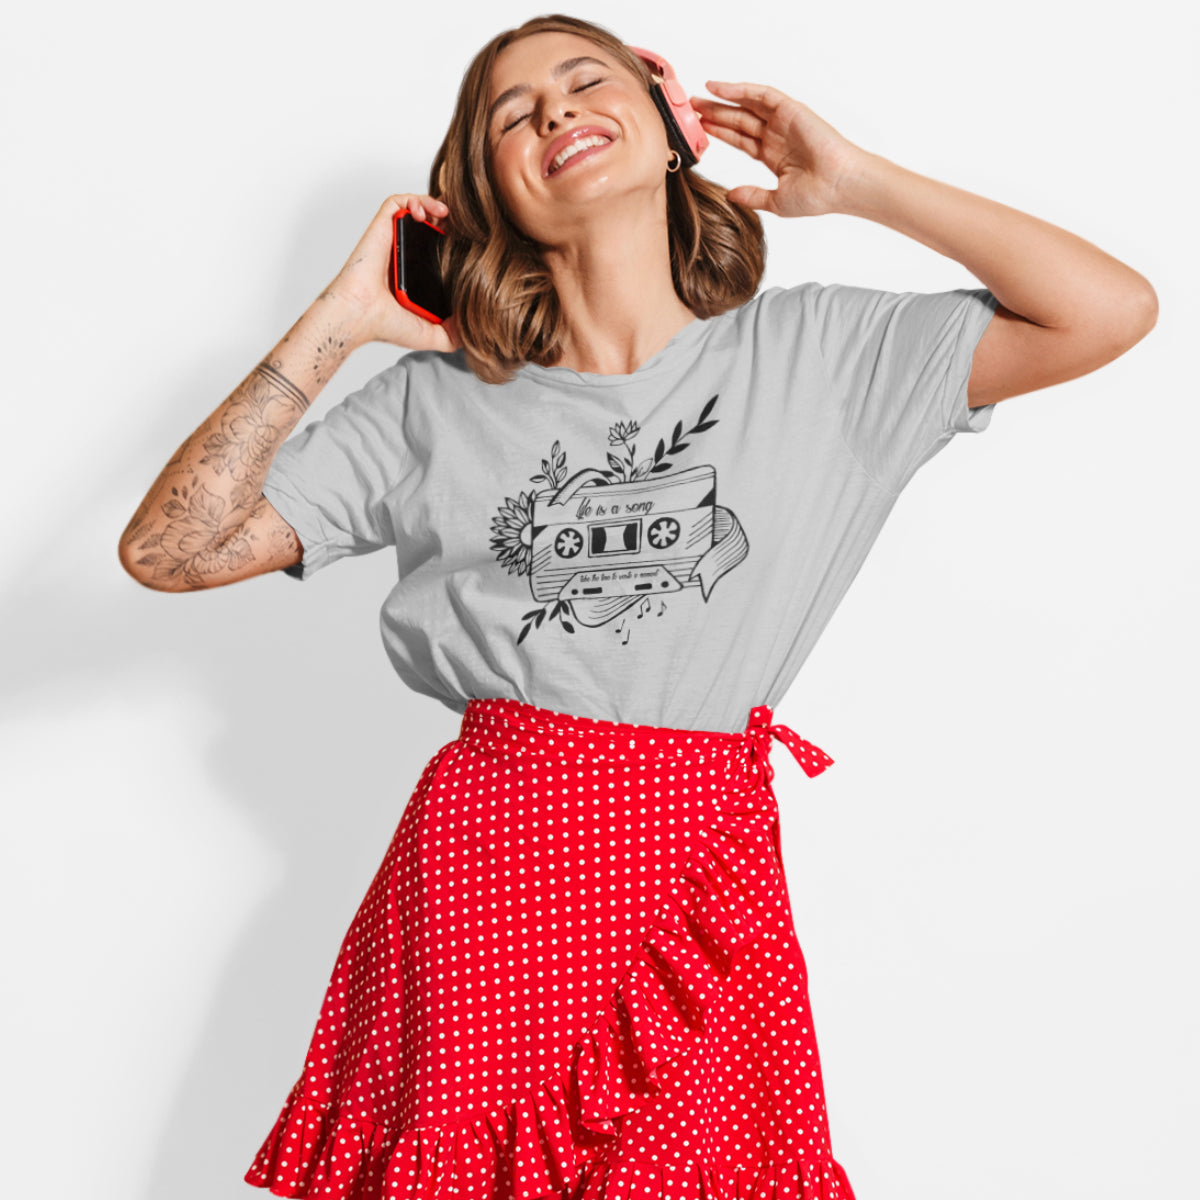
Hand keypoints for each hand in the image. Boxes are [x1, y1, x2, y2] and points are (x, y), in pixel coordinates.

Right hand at [325, 194, 459, 352]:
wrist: (362, 314)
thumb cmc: (387, 324)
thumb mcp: (431, 335)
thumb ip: (453, 335)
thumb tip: (473, 328)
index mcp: (416, 275)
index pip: (439, 252)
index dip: (456, 243)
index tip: (472, 244)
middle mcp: (405, 255)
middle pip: (431, 228)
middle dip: (450, 221)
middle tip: (465, 225)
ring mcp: (394, 240)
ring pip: (416, 211)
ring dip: (435, 205)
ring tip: (448, 215)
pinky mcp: (383, 227)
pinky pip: (399, 203)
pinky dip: (416, 199)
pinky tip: (429, 212)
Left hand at [689, 82, 868, 217]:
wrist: (839, 185)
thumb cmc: (817, 196)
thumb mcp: (776, 201)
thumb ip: (752, 196)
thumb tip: (730, 196)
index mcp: (773, 156)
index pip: (740, 140)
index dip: (719, 133)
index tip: (698, 130)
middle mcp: (776, 136)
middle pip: (738, 121)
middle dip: (715, 114)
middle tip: (690, 109)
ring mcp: (783, 122)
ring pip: (746, 106)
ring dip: (722, 100)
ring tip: (698, 96)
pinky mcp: (791, 110)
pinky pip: (761, 95)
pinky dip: (740, 90)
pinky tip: (720, 88)